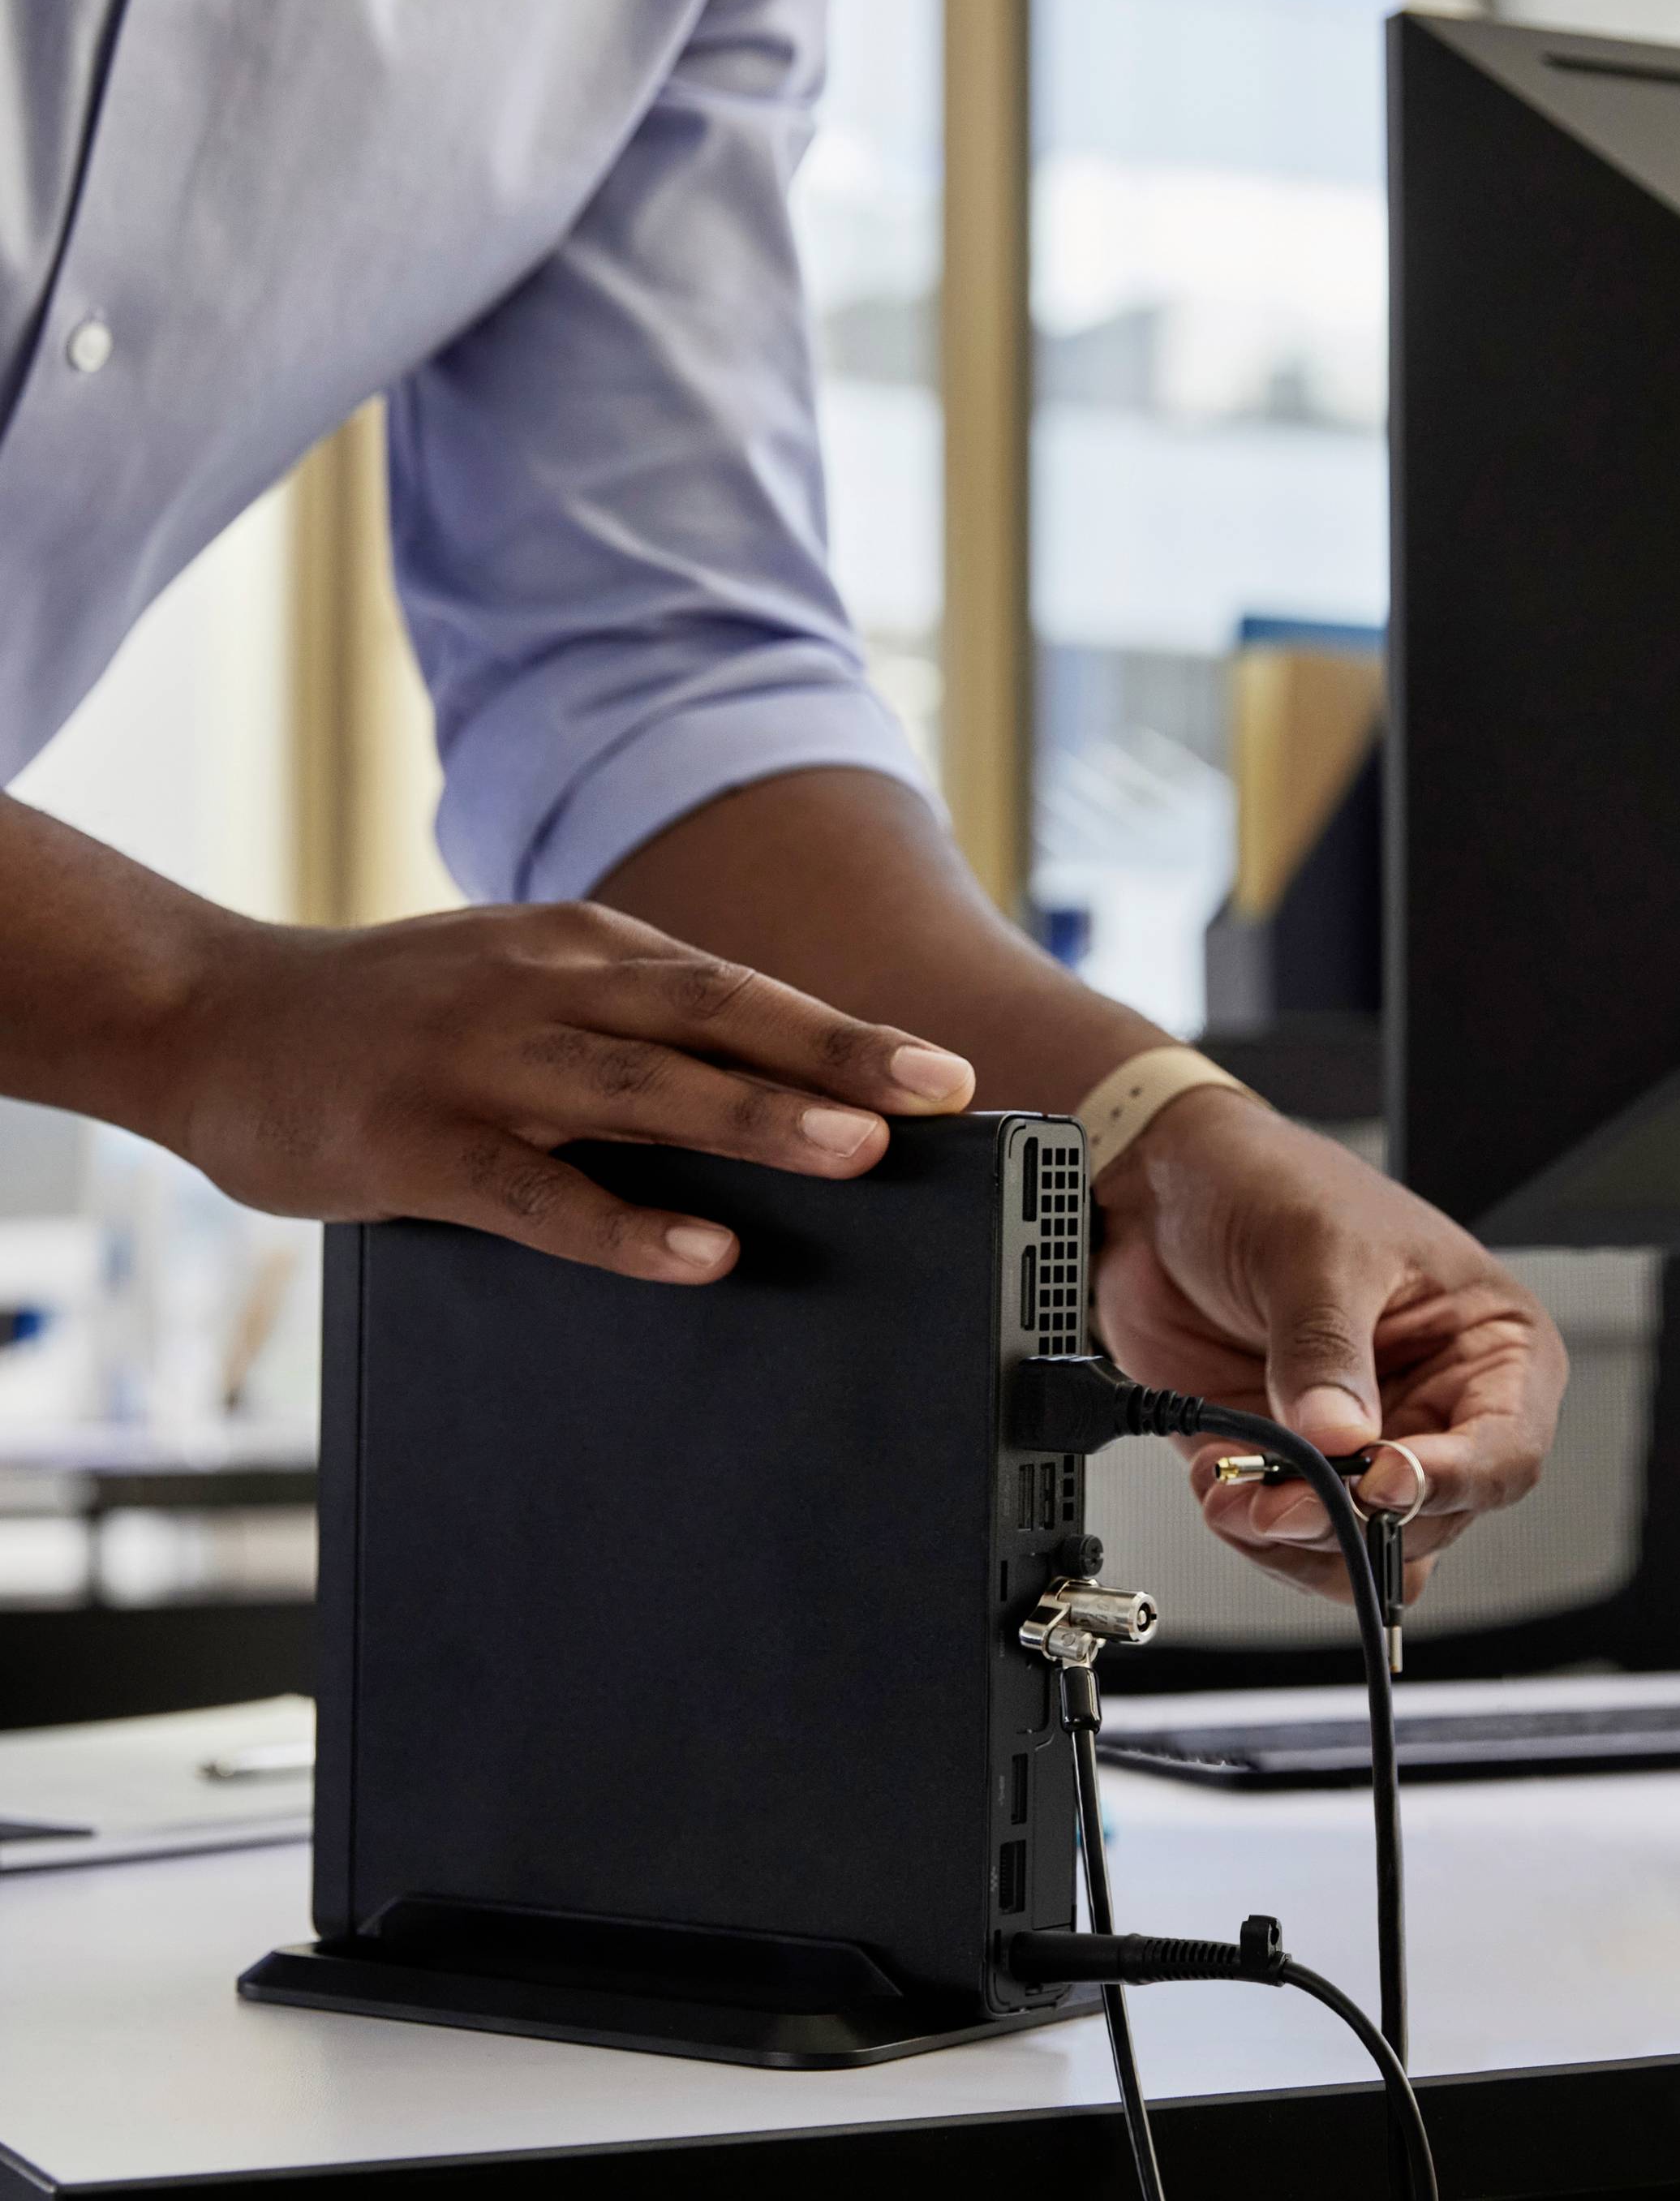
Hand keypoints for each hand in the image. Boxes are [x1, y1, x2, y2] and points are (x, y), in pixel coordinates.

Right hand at [164, 902, 973, 1279]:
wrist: (211, 1017)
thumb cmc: (401, 1019)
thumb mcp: (526, 986)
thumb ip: (634, 1025)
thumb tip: (780, 1091)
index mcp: (583, 947)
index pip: (738, 987)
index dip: (845, 1031)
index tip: (947, 1071)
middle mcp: (543, 985)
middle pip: (713, 1016)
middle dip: (834, 1056)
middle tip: (936, 1094)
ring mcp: (478, 1062)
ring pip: (640, 1089)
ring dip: (753, 1119)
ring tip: (855, 1153)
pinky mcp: (414, 1146)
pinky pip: (539, 1194)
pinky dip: (626, 1224)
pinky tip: (701, 1253)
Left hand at [1091, 1090, 1566, 1603]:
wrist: (1167, 1192)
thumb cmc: (1272, 1187)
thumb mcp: (1315, 1250)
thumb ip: (1326, 1349)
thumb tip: (1340, 1438)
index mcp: (1489, 1345)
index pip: (1507, 1449)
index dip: (1450, 1481)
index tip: (1378, 1482)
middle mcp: (1440, 1410)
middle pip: (1433, 1520)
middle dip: (1350, 1521)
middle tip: (1278, 1499)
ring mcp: (1367, 1449)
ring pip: (1371, 1553)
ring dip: (1299, 1544)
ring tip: (1237, 1497)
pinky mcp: (1296, 1473)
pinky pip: (1300, 1547)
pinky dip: (1259, 1537)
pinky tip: (1220, 1488)